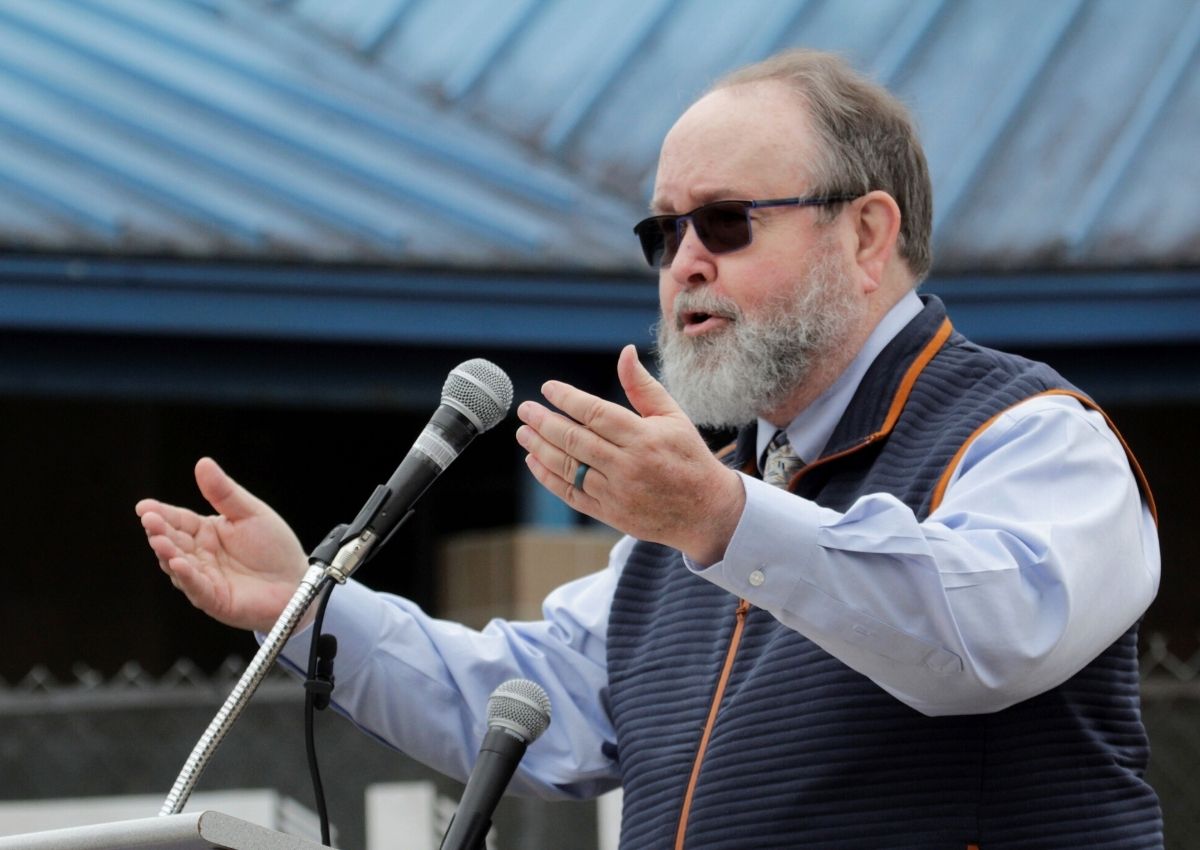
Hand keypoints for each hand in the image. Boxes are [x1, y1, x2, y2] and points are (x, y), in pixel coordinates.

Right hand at [135, 457, 307, 632]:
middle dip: (159, 531)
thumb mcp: (251, 513)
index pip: (179, 520)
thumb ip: (224, 493)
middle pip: (173, 541)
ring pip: (178, 565)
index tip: (144, 507)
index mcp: (206, 532)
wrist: (297, 582)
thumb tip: (203, 463)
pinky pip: (197, 587)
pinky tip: (179, 563)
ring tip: (160, 541)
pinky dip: (186, 576)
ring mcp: (204, 578)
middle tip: (149, 520)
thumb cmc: (274, 548)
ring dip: (167, 553)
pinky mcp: (214, 599)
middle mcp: (200, 555)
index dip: (160, 514)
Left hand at [515, 345, 744, 563]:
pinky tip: (535, 461)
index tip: (548, 389)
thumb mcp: (674, 416)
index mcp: (644, 437)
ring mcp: (617, 493)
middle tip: (525, 410)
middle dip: (544, 422)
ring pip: (569, 467)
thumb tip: (624, 352)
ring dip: (541, 448)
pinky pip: (571, 494)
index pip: (595, 413)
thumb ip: (642, 387)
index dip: (567, 399)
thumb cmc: (688, 457)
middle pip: (575, 440)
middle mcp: (628, 465)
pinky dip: (549, 478)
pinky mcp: (610, 514)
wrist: (706, 510)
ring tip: (524, 432)